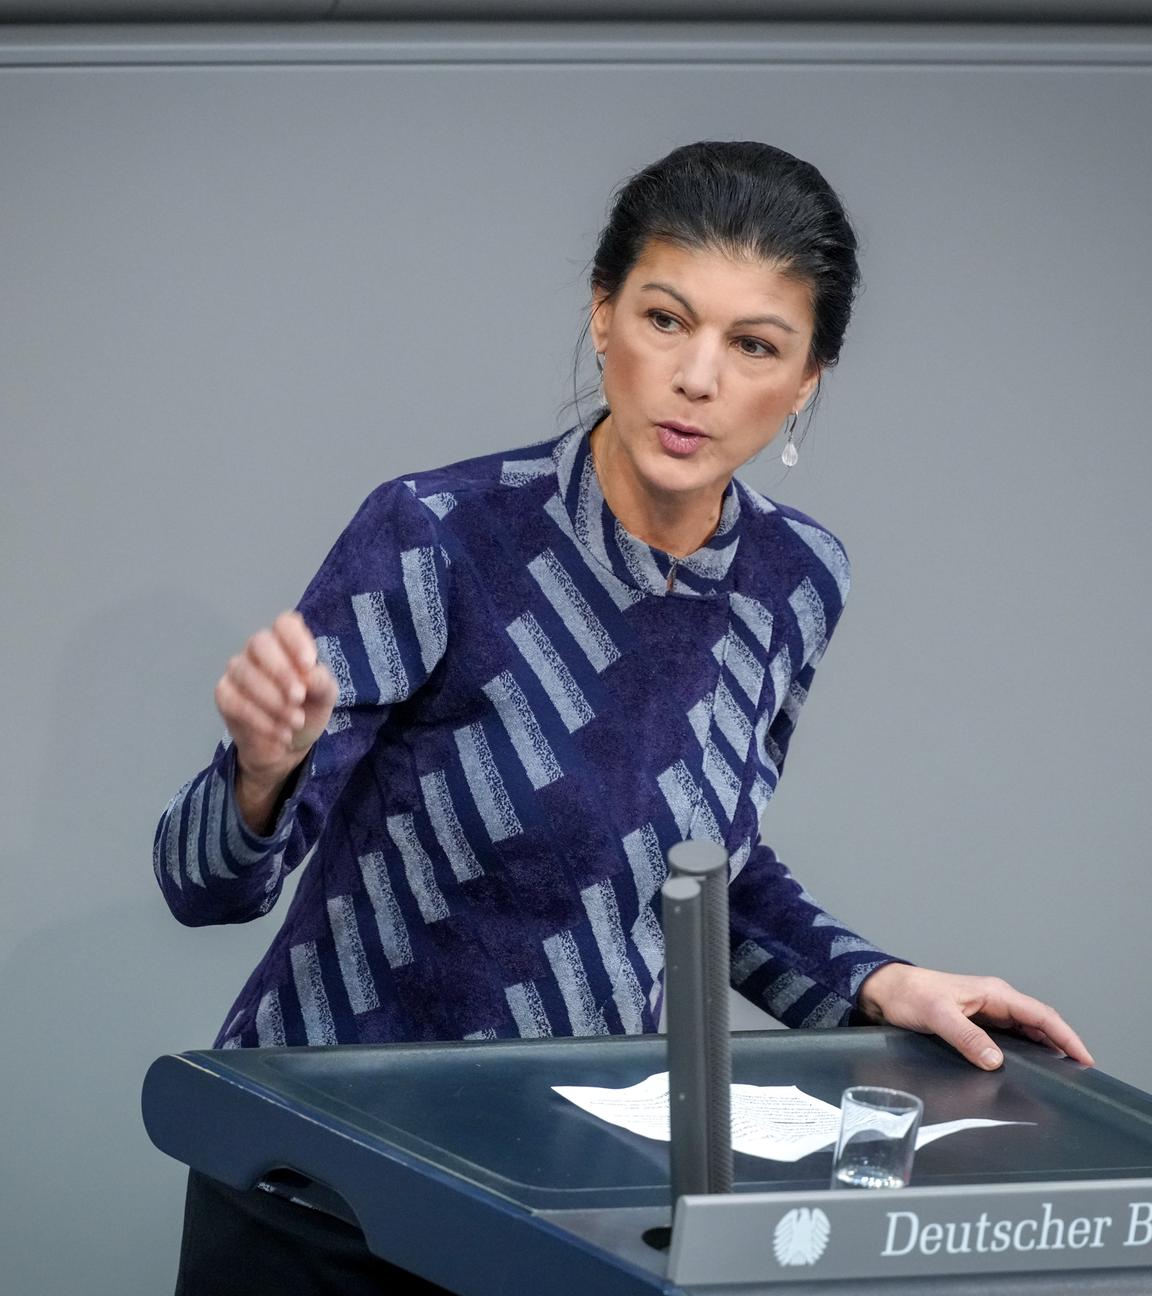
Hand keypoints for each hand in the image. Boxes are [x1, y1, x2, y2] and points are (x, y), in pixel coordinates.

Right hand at [214, 610, 337, 789]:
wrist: (289, 742)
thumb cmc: (308, 708)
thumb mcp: (324, 697)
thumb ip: (322, 682)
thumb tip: (309, 675)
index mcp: (286, 642)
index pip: (285, 623)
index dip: (295, 640)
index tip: (309, 664)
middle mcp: (259, 649)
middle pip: (260, 642)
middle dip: (281, 671)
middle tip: (299, 697)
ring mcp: (238, 669)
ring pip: (246, 673)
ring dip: (273, 700)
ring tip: (296, 722)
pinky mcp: (224, 694)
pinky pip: (235, 701)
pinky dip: (261, 720)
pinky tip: (282, 733)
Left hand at [856, 963, 1094, 1070]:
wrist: (884, 991)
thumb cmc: (909, 996)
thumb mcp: (937, 1016)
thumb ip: (966, 1038)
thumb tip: (996, 1061)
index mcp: (993, 993)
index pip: (1041, 1015)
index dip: (1066, 1036)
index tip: (1085, 1059)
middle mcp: (994, 1000)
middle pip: (1039, 1023)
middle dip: (1062, 1044)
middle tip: (1081, 1074)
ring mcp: (985, 1011)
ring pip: (1026, 1031)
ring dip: (1045, 1049)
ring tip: (1063, 1074)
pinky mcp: (975, 1022)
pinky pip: (1009, 1037)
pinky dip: (1025, 1050)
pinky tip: (1028, 1067)